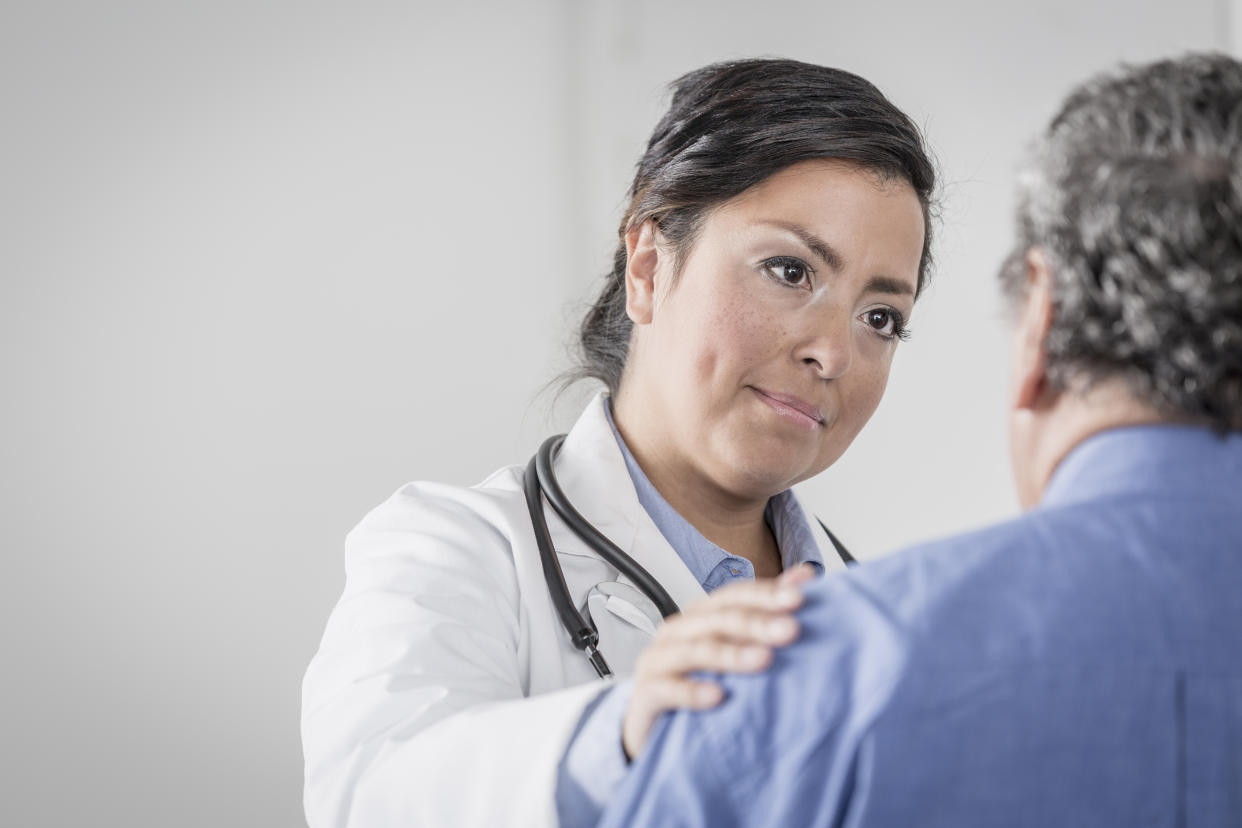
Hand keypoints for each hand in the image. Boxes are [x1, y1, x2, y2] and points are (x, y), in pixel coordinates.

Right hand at [621, 564, 815, 760]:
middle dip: (756, 622)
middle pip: (718, 620)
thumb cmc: (700, 683)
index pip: (733, 596)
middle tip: (791, 630)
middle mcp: (679, 632)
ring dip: (731, 654)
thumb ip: (767, 613)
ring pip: (696, 650)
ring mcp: (659, 661)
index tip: (800, 599)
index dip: (765, 594)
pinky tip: (718, 696)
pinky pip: (668, 689)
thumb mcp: (736, 649)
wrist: (656, 732)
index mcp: (700, 617)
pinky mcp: (646, 693)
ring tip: (763, 660)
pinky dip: (692, 691)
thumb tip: (805, 577)